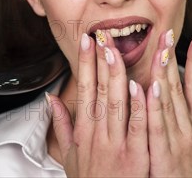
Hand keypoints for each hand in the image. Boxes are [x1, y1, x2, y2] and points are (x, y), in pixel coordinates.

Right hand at [48, 32, 148, 176]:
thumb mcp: (69, 156)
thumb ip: (62, 125)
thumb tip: (50, 99)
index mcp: (84, 132)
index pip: (85, 90)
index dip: (85, 64)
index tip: (87, 41)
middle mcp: (98, 135)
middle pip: (100, 91)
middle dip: (101, 61)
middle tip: (102, 35)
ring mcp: (117, 145)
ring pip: (117, 103)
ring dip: (118, 75)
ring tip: (117, 50)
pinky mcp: (135, 156)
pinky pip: (138, 127)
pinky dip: (140, 106)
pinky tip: (141, 86)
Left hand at [146, 31, 191, 176]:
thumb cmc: (189, 171)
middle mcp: (188, 127)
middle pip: (180, 86)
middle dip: (174, 58)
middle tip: (168, 33)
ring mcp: (176, 138)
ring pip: (167, 100)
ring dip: (161, 73)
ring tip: (158, 50)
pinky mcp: (162, 151)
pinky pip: (155, 124)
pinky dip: (152, 105)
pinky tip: (145, 87)